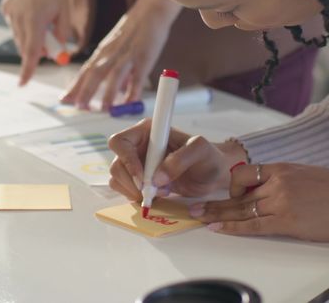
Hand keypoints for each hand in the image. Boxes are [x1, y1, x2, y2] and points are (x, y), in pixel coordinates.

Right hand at [0, 0, 69, 84]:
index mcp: (36, 20)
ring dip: (30, 38)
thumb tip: (57, 52)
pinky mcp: (5, 8)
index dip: (27, 69)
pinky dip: (23, 26)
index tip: (23, 83)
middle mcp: (19, 18)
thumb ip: (61, 34)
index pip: (31, 52)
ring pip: (19, 37)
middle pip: (25, 47)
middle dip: (36, 51)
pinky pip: (14, 26)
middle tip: (50, 45)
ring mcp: (10, 13)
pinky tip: (31, 11)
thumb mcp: (63, 12)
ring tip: (42, 21)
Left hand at [61, 0, 180, 109]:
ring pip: (115, 75)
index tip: (64, 99)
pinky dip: (134, 90)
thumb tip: (118, 90)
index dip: (74, 86)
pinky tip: (131, 102)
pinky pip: (138, 76)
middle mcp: (112, 54)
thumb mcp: (118, 47)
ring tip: (103, 108)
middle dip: (85, 90)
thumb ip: (115, 68)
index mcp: (103, 51)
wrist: (151, 10)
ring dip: (108, 92)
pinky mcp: (144, 57)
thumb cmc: (134, 29)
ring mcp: (128, 55)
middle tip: (78, 106)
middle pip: (95, 73)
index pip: (85, 71)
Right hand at [107, 118, 248, 200]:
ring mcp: (136, 163)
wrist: (212, 175)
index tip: (144, 178)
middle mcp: (137, 145)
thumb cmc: (207, 157)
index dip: (127, 160)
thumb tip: (157, 178)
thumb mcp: (200, 151)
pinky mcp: (138, 179)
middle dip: (131, 182)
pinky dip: (136, 197)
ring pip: (117, 178)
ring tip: (160, 193)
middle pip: (116, 163)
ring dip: (134, 191)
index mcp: (147, 131)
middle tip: (152, 191)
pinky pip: (124, 189)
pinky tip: (157, 196)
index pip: (120, 141)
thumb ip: (180, 160)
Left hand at [188, 163, 328, 241]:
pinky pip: (253, 224)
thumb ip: (286, 180)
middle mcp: (278, 181)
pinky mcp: (287, 221)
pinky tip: (220, 228)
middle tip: (195, 206)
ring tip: (201, 217)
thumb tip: (271, 189)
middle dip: (214, 200)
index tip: (225, 194)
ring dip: (218, 214)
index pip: (245, 173)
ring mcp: (281, 201)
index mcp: (283, 167)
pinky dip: (233, 227)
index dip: (232, 186)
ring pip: (241, 208)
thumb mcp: (308, 174)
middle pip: (237, 191)